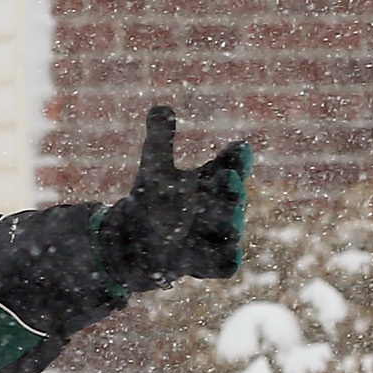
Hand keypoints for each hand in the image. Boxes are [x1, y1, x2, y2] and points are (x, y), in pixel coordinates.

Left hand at [97, 105, 252, 290]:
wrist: (135, 242)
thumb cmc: (152, 200)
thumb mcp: (154, 169)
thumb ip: (160, 140)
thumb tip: (160, 107)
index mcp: (213, 179)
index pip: (233, 163)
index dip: (237, 157)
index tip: (237, 149)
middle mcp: (221, 205)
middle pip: (234, 196)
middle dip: (231, 188)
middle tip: (227, 178)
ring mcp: (217, 234)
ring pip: (233, 229)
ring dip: (229, 222)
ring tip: (225, 216)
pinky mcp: (208, 262)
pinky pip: (225, 264)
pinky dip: (228, 260)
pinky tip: (230, 257)